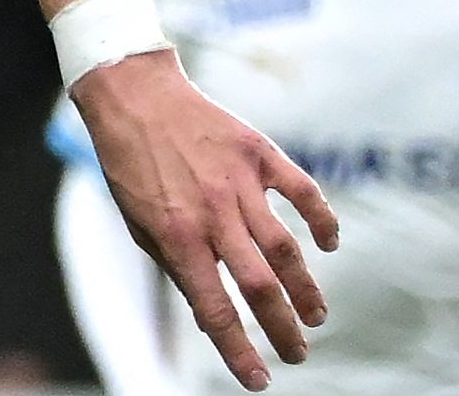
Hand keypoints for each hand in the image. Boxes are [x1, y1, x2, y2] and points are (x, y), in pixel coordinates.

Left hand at [75, 50, 339, 392]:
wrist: (132, 91)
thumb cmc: (128, 162)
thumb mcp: (137, 222)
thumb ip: (175, 264)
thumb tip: (208, 310)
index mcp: (177, 235)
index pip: (215, 309)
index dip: (239, 352)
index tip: (259, 380)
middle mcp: (212, 213)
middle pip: (260, 286)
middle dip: (283, 329)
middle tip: (298, 353)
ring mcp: (239, 181)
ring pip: (286, 248)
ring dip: (306, 289)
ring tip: (316, 316)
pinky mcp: (257, 152)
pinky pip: (302, 189)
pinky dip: (322, 219)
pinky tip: (329, 243)